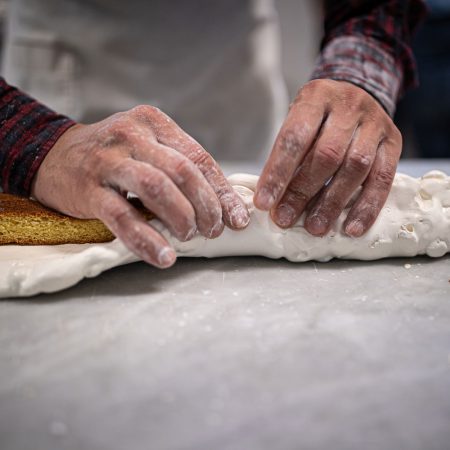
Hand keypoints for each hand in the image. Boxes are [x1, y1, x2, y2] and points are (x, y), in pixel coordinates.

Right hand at [32, 105, 248, 266]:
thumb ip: (179, 166)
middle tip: (213, 230)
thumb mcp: (147, 147)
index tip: (237, 218)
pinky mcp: (88, 189)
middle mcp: (132, 135)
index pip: (199, 158)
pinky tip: (164, 256)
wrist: (52, 156)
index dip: (222, 191)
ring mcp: (108, 160)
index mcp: (153, 122)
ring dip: (181, 217)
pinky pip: (122, 217)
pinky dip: (147, 239)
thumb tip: (221, 203)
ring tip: (189, 236)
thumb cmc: (112, 156)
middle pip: (182, 171)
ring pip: (156, 188)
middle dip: (206, 206)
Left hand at [254, 79, 401, 236]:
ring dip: (332, 203)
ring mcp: (375, 123)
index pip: (294, 138)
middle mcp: (348, 106)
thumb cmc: (319, 118)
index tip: (264, 203)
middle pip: (326, 154)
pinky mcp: (394, 142)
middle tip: (285, 219)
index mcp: (316, 97)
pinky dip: (366, 207)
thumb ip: (289, 155)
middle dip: (302, 192)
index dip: (277, 173)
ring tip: (315, 228)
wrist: (358, 94)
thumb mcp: (299, 122)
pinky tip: (351, 228)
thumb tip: (273, 200)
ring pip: (355, 167)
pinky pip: (382, 178)